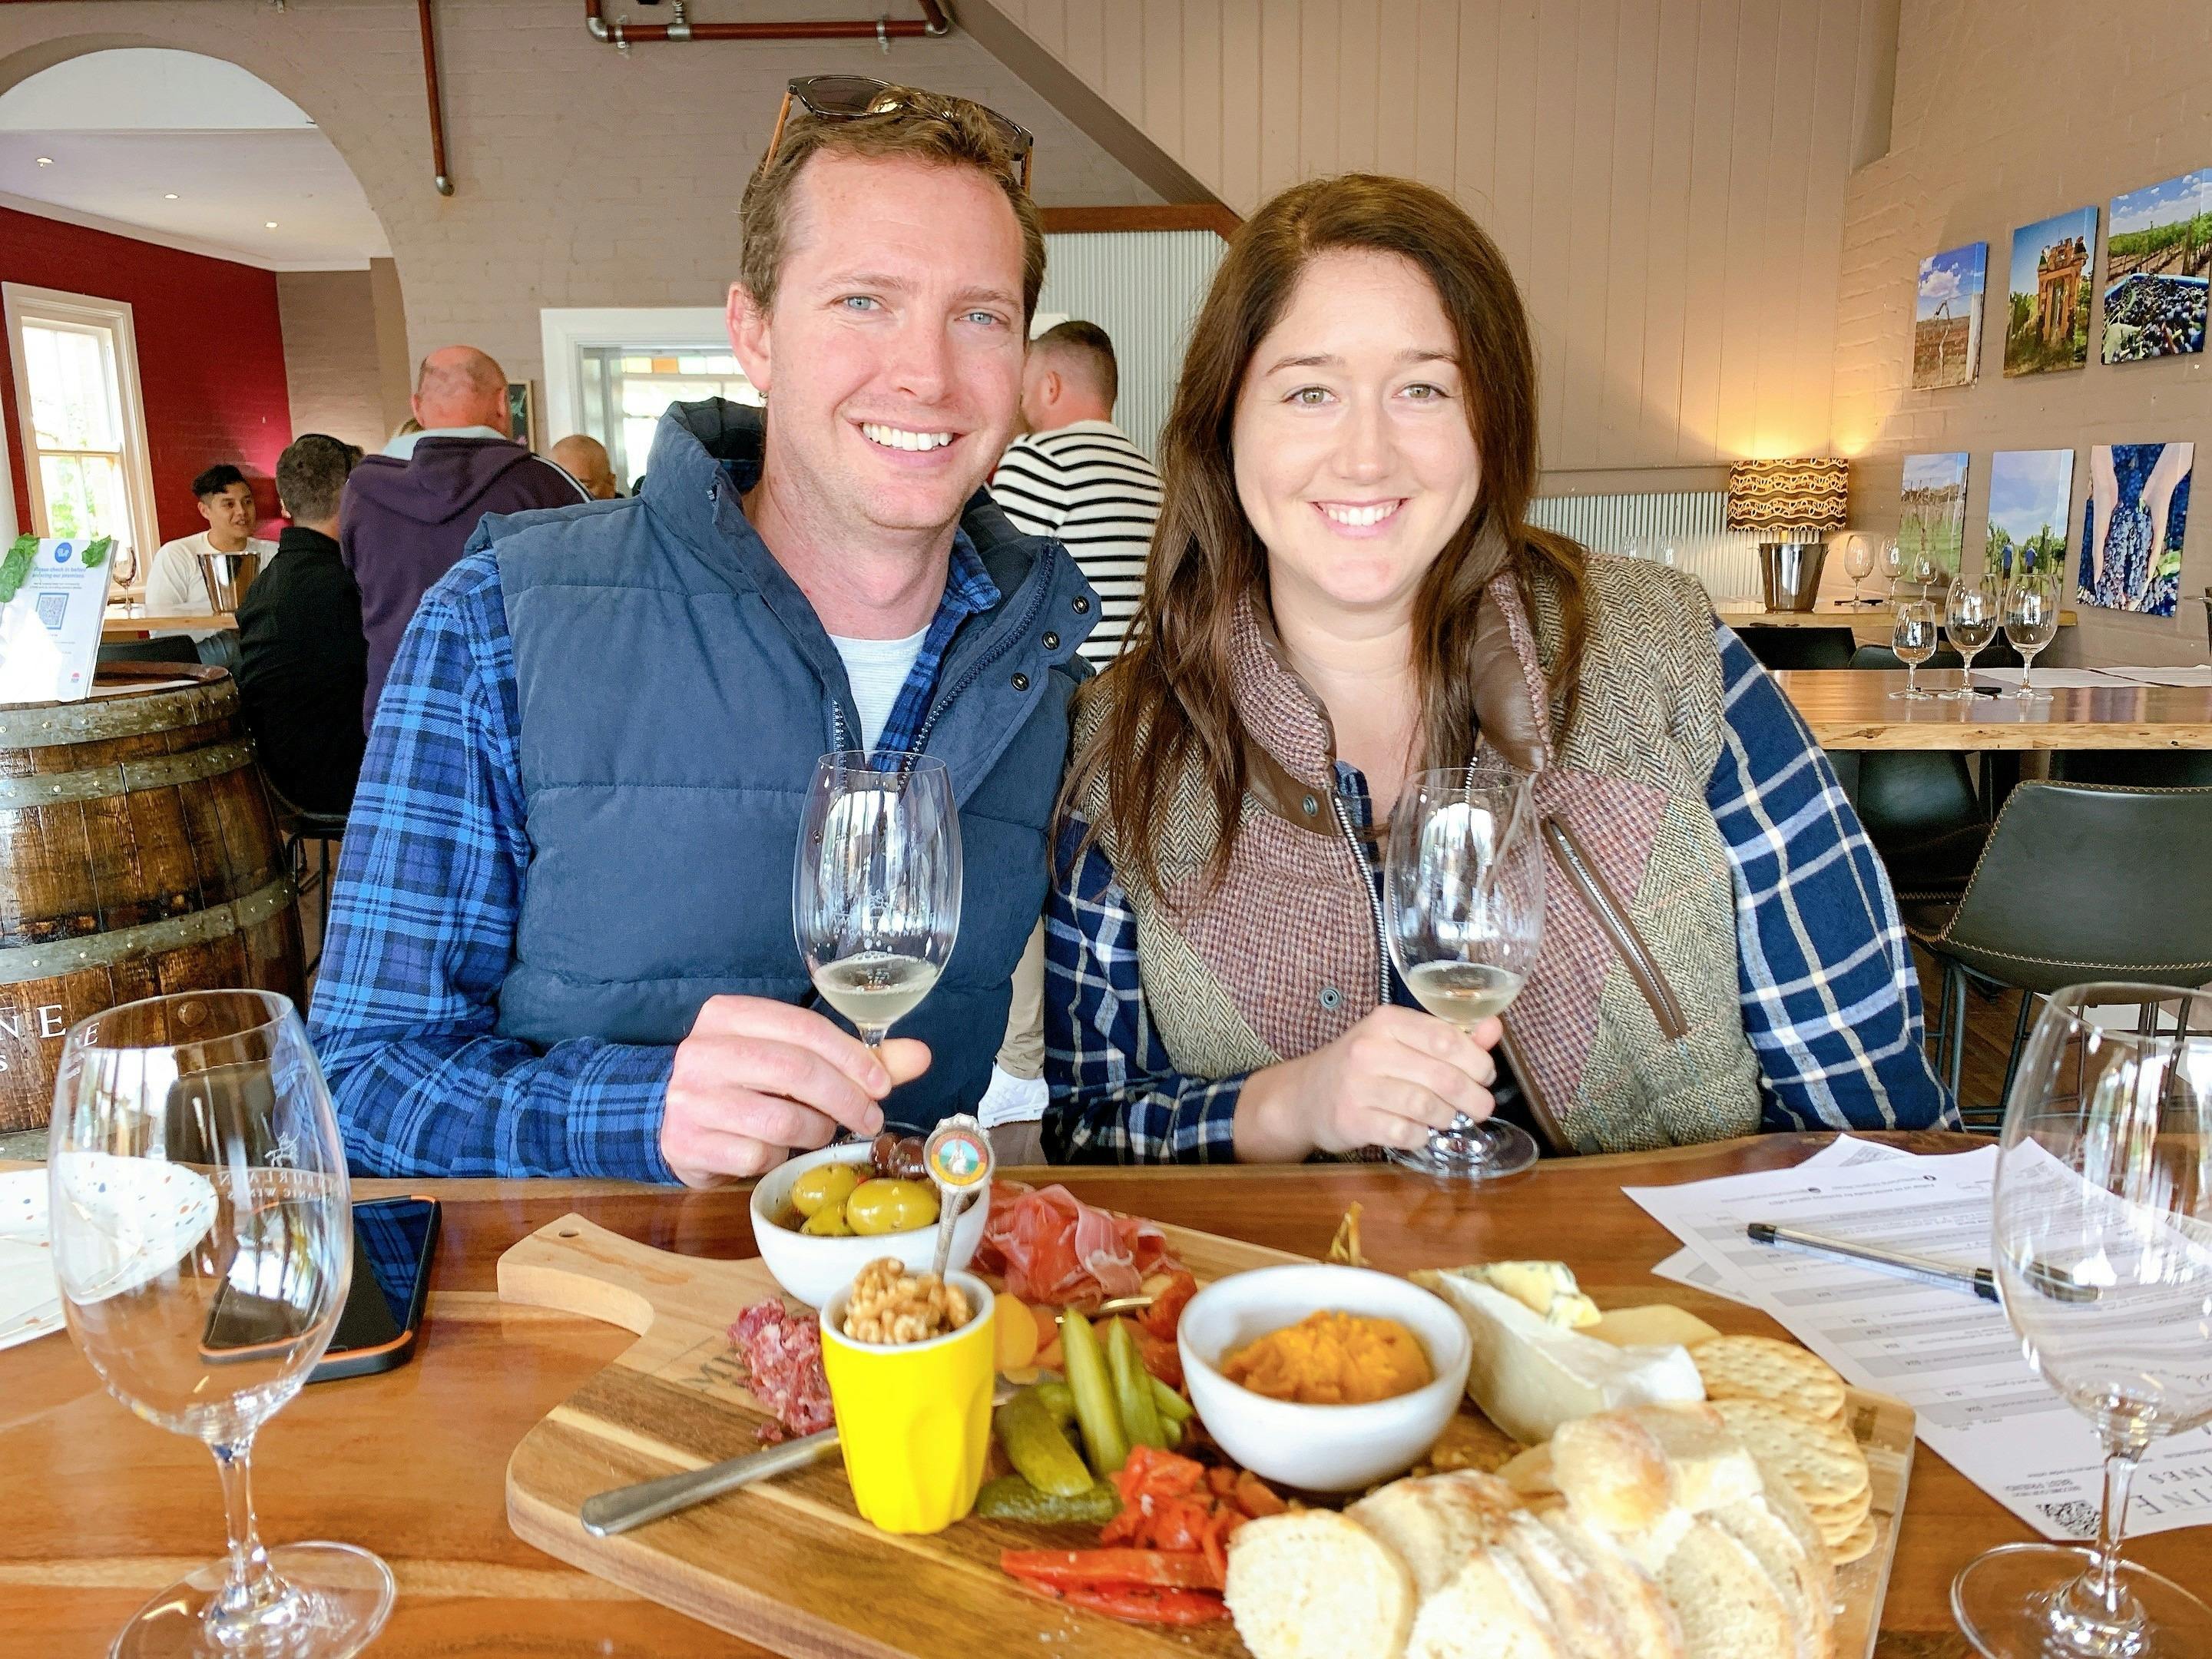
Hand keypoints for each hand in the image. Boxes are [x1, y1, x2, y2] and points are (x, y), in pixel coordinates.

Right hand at [660, 996, 930, 1186]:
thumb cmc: (746, 1085)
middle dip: (845, 1098)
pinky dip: (779, 1158)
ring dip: (815, 1131)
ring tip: (821, 1132)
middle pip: (795, 1070)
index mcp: (727, 1014)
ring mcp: (689, 1099)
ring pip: (779, 1119)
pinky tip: (776, 1151)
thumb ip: (854, 1058)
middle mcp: (701, 1051)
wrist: (676, 1121)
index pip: (804, 1028)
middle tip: (871, 1118)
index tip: (883, 1085)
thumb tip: (921, 1055)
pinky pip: (755, 1155)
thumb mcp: (792, 1060)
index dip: (852, 1057)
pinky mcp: (686, 1143)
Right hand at [1233, 1006, 1500, 1161]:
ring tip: (1447, 1118)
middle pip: (1442, 1076)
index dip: (1477, 1061)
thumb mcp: (1401, 1040)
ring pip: (1426, 1107)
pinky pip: (1404, 1133)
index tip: (1485, 1075)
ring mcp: (1358, 1086)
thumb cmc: (1363, 1065)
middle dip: (1472, 1097)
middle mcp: (1370, 1049)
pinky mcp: (1352, 1119)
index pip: (1447, 1039)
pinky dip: (1421, 1136)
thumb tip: (1494, 1028)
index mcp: (1387, 1022)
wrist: (1305, 1095)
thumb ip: (1449, 1036)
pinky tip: (1419, 1131)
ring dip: (1446, 1118)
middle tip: (1480, 1107)